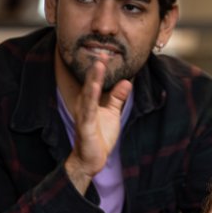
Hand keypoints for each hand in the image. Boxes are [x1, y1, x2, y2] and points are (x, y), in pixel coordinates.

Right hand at [65, 58, 131, 194]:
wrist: (90, 160)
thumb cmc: (99, 136)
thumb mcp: (112, 114)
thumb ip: (117, 98)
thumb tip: (127, 82)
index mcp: (90, 101)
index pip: (95, 81)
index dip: (100, 68)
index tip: (107, 54)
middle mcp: (84, 105)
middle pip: (91, 84)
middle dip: (96, 69)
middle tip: (103, 52)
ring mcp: (84, 116)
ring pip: (89, 94)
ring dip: (93, 79)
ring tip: (98, 64)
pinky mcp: (85, 127)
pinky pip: (89, 111)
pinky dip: (92, 99)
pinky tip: (94, 88)